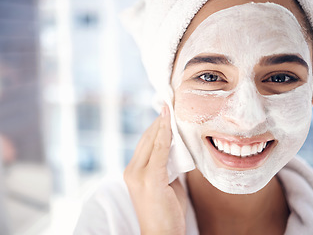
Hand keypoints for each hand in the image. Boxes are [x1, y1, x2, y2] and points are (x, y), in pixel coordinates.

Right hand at [124, 105, 185, 234]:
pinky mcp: (149, 180)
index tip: (166, 110)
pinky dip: (165, 134)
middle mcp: (132, 170)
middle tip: (169, 102)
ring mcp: (138, 175)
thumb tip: (178, 148)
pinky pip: (159, 151)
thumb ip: (168, 165)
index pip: (146, 143)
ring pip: (152, 141)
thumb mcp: (167, 184)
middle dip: (159, 120)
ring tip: (170, 107)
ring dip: (162, 123)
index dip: (157, 126)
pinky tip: (170, 121)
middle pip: (147, 138)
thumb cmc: (166, 212)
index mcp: (134, 171)